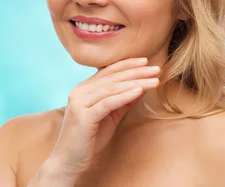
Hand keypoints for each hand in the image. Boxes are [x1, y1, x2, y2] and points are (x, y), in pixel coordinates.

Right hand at [48, 57, 159, 178]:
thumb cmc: (89, 140)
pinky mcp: (84, 116)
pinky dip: (125, 95)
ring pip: (112, 88)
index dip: (127, 64)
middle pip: (112, 77)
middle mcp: (79, 92)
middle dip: (136, 72)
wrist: (68, 162)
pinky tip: (140, 90)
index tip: (146, 61)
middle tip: (156, 68)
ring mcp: (80, 103)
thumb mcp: (109, 117)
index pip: (108, 71)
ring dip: (136, 82)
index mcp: (83, 89)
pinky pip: (108, 103)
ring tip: (154, 80)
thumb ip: (122, 102)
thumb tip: (141, 87)